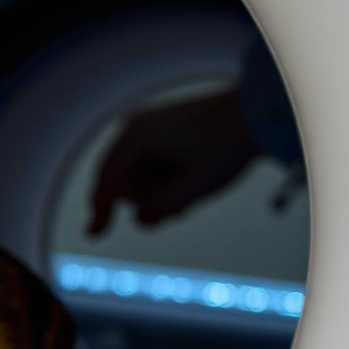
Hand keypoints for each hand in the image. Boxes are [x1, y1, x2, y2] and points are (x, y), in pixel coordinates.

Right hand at [88, 90, 259, 234]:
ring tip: (193, 189)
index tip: (93, 234)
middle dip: (146, 200)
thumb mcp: (200, 185)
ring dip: (157, 193)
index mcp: (139, 135)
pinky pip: (146, 169)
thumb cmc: (228, 146)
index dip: (100, 210)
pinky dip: (163, 182)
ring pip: (134, 178)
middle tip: (184, 203)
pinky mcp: (156, 134)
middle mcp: (135, 128)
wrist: (255, 113)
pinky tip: (189, 179)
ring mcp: (144, 129)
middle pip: (121, 181)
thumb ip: (165, 207)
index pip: (109, 179)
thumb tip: (139, 219)